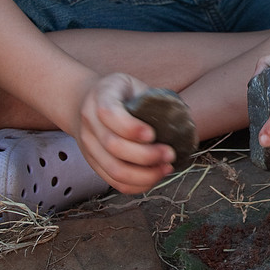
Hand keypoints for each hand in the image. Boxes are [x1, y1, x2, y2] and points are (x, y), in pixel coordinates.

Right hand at [74, 73, 175, 193]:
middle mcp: (89, 122)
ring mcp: (88, 146)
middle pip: (113, 146)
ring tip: (166, 168)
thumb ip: (152, 98)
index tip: (153, 134)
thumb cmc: (120, 94)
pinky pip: (114, 182)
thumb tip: (184, 119)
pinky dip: (137, 185)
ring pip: (114, 169)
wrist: (85, 102)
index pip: (109, 114)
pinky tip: (155, 177)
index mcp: (100, 96)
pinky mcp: (94, 163)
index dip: (131, 128)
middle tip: (170, 154)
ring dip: (144, 174)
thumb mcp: (133, 85)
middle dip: (145, 155)